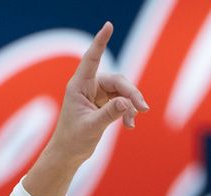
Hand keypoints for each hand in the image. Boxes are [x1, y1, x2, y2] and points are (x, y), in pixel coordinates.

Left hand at [24, 22, 148, 195]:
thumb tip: (128, 103)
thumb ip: (109, 114)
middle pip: (117, 80)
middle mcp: (88, 87)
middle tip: (142, 108)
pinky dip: (128, 111)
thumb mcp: (91, 127)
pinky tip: (130, 125)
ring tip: (135, 119)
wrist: (68, 154)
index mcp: (78, 86)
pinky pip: (123, 101)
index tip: (108, 26)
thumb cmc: (72, 140)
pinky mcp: (104, 104)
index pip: (91, 59)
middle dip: (131, 93)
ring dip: (131, 104)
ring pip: (123, 91)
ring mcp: (97, 95)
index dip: (100, 42)